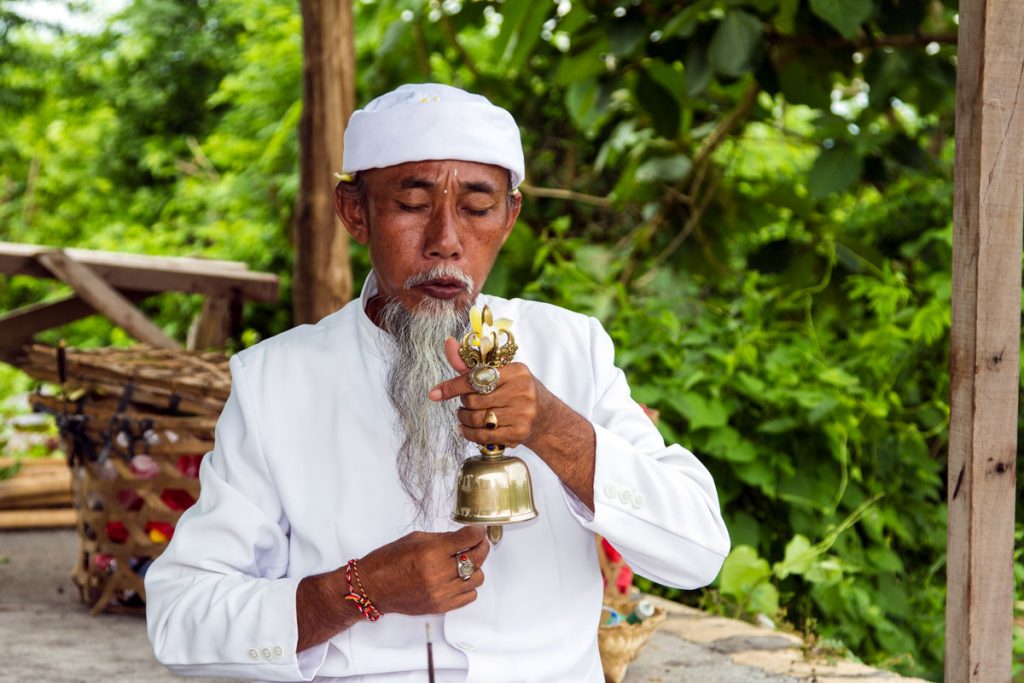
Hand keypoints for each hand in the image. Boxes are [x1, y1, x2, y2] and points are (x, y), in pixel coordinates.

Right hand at [357, 525, 489, 614]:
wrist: (372, 588)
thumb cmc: (389, 561)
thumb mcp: (416, 539)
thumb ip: (443, 538)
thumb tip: (464, 537)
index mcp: (431, 553)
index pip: (468, 539)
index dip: (478, 532)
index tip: (479, 531)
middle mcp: (438, 574)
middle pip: (477, 558)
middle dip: (481, 547)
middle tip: (478, 543)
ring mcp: (441, 593)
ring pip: (477, 579)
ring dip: (474, 568)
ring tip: (464, 562)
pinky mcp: (440, 607)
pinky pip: (469, 596)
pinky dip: (468, 586)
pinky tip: (458, 579)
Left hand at [428, 337, 552, 449]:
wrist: (545, 418)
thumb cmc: (517, 391)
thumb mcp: (500, 374)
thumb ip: (471, 364)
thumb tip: (448, 343)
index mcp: (516, 371)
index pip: (476, 378)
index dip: (453, 387)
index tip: (434, 394)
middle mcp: (521, 391)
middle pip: (474, 400)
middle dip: (464, 403)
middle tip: (466, 403)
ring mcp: (522, 413)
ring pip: (477, 419)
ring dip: (464, 419)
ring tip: (465, 415)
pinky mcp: (518, 432)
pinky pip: (483, 435)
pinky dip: (469, 433)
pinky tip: (466, 429)